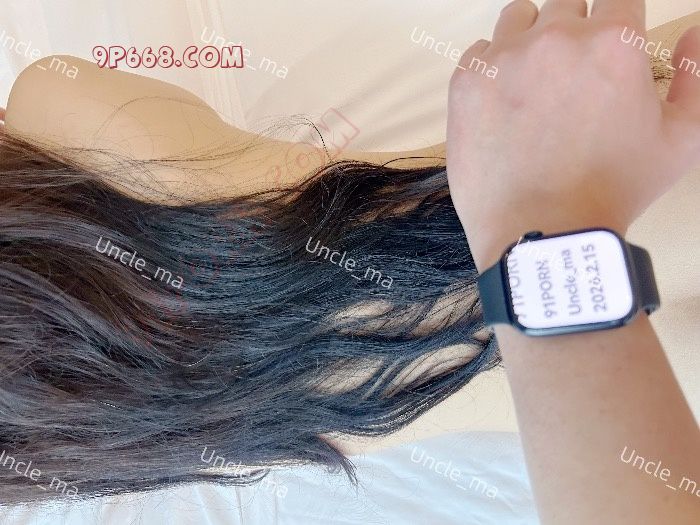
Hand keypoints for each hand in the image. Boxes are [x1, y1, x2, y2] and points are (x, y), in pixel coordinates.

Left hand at [446, 0, 699, 269]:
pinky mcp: (468, 81)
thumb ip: (694, 74)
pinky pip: (479, 50)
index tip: (606, 51)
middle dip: (574, 33)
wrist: (542, 230)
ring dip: (530, 38)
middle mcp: (556, 38)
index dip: (614, 25)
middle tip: (571, 79)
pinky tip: (502, 101)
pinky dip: (492, 67)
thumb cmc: (613, 191)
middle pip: (566, 5)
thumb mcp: (680, 139)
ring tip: (534, 83)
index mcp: (613, 42)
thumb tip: (690, 33)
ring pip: (519, 17)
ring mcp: (505, 57)